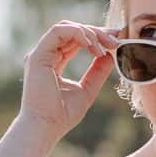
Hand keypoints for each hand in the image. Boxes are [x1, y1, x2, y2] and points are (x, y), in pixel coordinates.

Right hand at [19, 23, 119, 142]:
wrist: (45, 128)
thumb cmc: (62, 116)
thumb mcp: (87, 90)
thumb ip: (97, 72)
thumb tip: (111, 55)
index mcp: (53, 61)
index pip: (76, 41)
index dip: (96, 36)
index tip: (117, 39)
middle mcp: (45, 55)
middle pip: (73, 31)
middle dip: (97, 33)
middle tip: (116, 40)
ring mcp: (40, 54)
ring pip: (67, 28)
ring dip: (89, 33)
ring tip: (105, 47)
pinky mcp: (38, 55)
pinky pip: (58, 32)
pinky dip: (77, 33)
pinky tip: (92, 45)